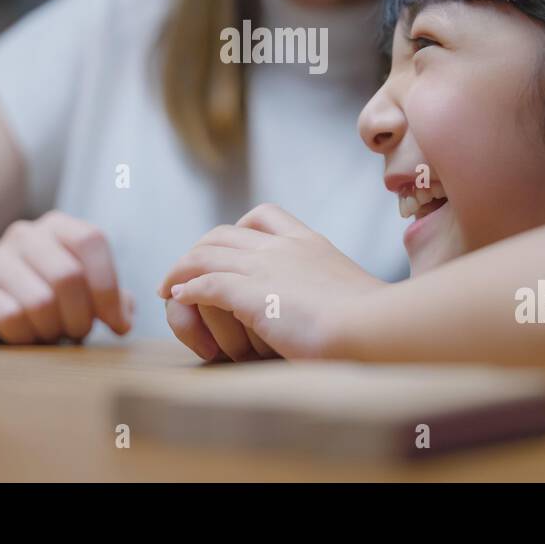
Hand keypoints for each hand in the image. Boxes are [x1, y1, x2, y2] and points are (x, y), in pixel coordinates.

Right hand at [0, 211, 132, 343]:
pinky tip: (26, 337)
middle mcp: (25, 236)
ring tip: (51, 334)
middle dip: (82, 316)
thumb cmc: (38, 290)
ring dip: (53, 329)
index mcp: (57, 226)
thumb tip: (125, 319)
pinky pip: (11, 318)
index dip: (109, 286)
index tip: (117, 324)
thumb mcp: (78, 286)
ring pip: (40, 301)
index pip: (92, 241)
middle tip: (79, 333)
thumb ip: (110, 297)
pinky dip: (27, 337)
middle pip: (68, 276)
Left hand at [159, 204, 384, 359]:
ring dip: (181, 270)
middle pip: (224, 233)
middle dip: (199, 250)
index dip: (237, 229)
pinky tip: (177, 299)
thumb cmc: (375, 322)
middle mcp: (284, 247)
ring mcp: (267, 268)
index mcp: (310, 243)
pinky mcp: (254, 295)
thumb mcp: (356, 293)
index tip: (226, 248)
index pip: (264, 215)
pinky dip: (186, 289)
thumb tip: (335, 307)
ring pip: (206, 254)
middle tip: (184, 272)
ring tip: (168, 287)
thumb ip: (335, 290)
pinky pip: (206, 284)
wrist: (376, 328)